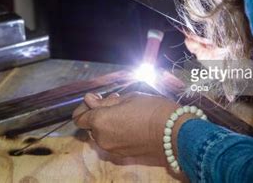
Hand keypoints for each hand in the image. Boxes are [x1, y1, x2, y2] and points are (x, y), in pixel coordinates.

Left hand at [73, 92, 190, 160]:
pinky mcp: (121, 155)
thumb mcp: (128, 98)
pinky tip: (130, 124)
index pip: (79, 117)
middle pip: (89, 126)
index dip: (85, 107)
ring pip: (100, 135)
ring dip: (106, 124)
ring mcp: (111, 149)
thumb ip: (106, 101)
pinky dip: (115, 133)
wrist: (173, 133)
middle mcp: (101, 138)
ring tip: (124, 112)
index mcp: (100, 121)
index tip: (95, 99)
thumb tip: (89, 100)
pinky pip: (111, 142)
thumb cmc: (152, 109)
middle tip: (114, 102)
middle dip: (97, 114)